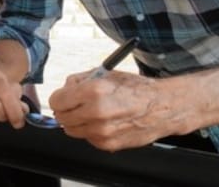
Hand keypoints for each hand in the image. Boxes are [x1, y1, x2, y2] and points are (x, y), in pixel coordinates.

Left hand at [49, 70, 173, 151]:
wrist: (162, 108)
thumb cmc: (135, 89)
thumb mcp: (105, 73)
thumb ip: (79, 80)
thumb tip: (64, 89)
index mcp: (93, 91)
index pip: (57, 101)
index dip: (58, 98)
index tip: (62, 97)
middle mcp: (96, 113)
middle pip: (61, 117)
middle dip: (66, 109)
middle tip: (76, 104)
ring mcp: (101, 131)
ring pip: (71, 130)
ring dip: (76, 121)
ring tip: (92, 112)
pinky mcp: (107, 144)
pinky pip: (87, 138)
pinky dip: (90, 130)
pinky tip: (104, 121)